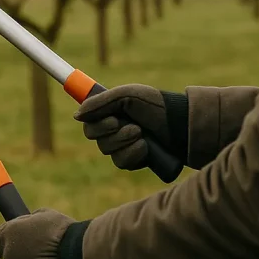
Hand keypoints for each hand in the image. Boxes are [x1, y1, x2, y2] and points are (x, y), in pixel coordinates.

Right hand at [73, 84, 187, 172]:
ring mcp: (122, 146)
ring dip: (125, 142)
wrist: (181, 124)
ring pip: (107, 151)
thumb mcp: (126, 96)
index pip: (88, 124)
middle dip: (115, 133)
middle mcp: (113, 130)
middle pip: (95, 139)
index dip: (97, 124)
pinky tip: (146, 147)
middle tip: (135, 127)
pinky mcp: (133, 161)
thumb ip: (99, 103)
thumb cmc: (155, 105)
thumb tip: (76, 116)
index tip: (114, 119)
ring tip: (143, 134)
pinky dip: (134, 153)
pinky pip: (122, 162)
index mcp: (109, 113)